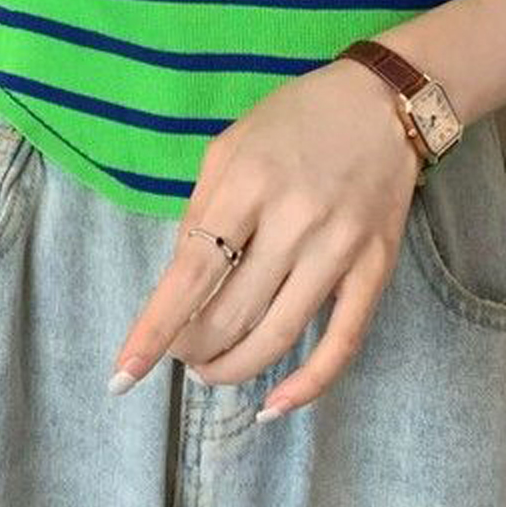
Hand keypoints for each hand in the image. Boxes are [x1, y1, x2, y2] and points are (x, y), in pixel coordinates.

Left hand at [107, 56, 422, 419]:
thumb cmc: (294, 120)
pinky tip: (275, 405)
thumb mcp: (230, 147)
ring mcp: (339, 247)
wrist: (382, 101)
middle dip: (192, 349)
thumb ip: (201, 210)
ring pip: (277, 336)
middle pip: (230, 313)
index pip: (191, 274)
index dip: (155, 330)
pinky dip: (308, 385)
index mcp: (247, 183)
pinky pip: (342, 342)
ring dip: (234, 368)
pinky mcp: (375, 267)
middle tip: (181, 352)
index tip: (123, 375)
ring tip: (212, 369)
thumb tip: (179, 285)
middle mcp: (293, 219)